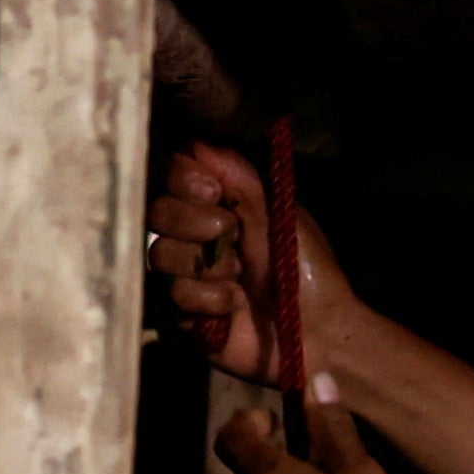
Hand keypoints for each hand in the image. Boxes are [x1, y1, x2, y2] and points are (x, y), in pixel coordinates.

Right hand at [146, 139, 347, 390]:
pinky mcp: (180, 314)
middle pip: (156, 210)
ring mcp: (183, 274)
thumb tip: (196, 144)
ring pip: (160, 253)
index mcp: (215, 203)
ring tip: (240, 276)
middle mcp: (192, 235)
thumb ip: (237, 176)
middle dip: (194, 221)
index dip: (182, 178)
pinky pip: (170, 294)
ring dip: (206, 264)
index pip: (171, 172)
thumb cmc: (304, 268)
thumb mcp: (277, 211)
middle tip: (231, 234)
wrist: (317, 329)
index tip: (212, 191)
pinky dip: (206, 299)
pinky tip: (232, 306)